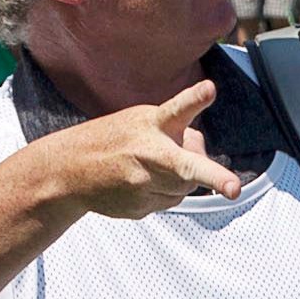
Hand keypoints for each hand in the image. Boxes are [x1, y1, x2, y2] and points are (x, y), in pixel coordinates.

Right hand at [28, 80, 243, 219]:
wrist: (67, 171)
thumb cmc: (111, 139)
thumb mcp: (143, 120)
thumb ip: (179, 129)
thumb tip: (201, 148)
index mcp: (151, 125)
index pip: (176, 110)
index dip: (194, 99)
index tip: (209, 89)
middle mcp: (149, 155)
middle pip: (191, 171)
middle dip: (214, 177)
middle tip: (233, 189)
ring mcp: (143, 185)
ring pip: (185, 188)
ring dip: (182, 179)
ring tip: (154, 166)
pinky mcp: (139, 208)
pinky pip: (169, 201)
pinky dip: (164, 191)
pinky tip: (140, 181)